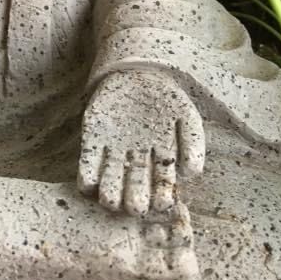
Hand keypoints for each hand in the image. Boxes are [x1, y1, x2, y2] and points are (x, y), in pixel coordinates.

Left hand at [78, 70, 203, 216]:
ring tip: (110, 200)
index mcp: (161, 160)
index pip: (162, 184)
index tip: (163, 204)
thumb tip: (193, 173)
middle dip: (135, 199)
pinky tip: (88, 184)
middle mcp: (136, 162)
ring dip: (110, 192)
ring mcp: (113, 153)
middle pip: (135, 186)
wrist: (137, 71)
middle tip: (136, 208)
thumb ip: (193, 142)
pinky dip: (87, 175)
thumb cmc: (165, 96)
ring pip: (111, 180)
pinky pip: (88, 163)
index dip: (162, 194)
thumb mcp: (185, 115)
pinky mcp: (92, 142)